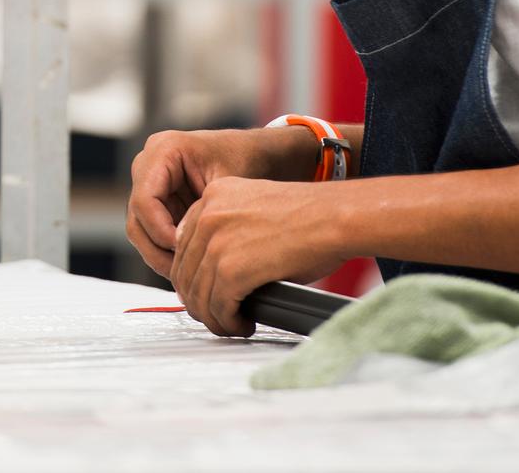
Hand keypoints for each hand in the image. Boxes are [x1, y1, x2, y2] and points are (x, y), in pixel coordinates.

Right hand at [126, 127, 318, 277]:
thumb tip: (187, 252)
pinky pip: (152, 234)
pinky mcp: (157, 203)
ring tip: (187, 274)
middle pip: (136, 219)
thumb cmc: (247, 160)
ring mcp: (150, 184)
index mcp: (163, 150)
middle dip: (158, 250)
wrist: (258, 155)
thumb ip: (206, 215)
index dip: (161, 231)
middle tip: (183, 272)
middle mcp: (149, 165)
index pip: (144, 200)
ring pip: (140, 232)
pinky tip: (189, 266)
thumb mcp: (229, 185)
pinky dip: (167, 253)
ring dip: (160, 256)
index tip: (185, 249)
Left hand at [171, 176, 348, 337]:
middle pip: (185, 271)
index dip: (193, 274)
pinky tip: (243, 324)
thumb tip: (214, 266)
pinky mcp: (231, 270)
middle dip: (199, 300)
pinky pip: (218, 307)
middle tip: (217, 314)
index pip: (184, 244)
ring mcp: (216, 242)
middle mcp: (208, 215)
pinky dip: (228, 323)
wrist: (334, 217)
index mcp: (213, 195)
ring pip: (198, 294)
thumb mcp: (255, 207)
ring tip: (231, 324)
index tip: (205, 290)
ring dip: (213, 317)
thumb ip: (229, 227)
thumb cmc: (311, 215)